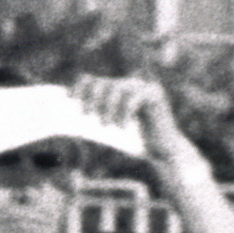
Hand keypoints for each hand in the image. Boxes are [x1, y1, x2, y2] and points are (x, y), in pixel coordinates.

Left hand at [73, 72, 187, 169]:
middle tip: (87, 115)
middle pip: (104, 83)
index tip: (70, 99)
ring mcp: (144, 87)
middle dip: (93, 99)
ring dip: (108, 108)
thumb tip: (72, 118)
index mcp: (118, 90)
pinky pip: (133, 98)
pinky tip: (122, 127)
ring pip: (118, 89)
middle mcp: (130, 84)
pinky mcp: (154, 95)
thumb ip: (96, 118)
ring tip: (107, 125)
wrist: (163, 151)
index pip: (94, 80)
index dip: (81, 88)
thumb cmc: (135, 142)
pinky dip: (124, 113)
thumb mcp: (110, 128)